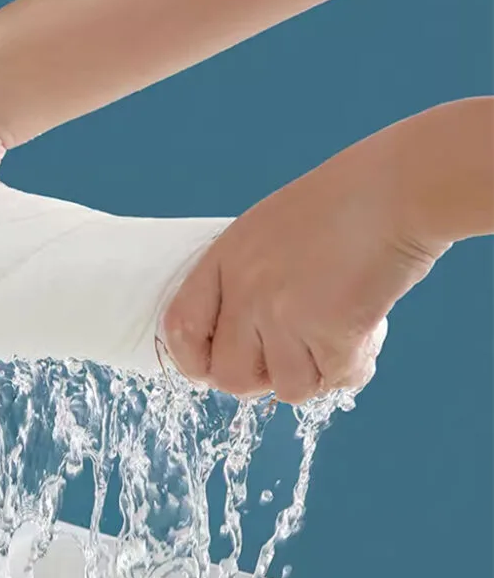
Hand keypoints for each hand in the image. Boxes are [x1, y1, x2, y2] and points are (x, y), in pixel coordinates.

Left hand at [161, 130, 446, 403]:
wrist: (398, 190)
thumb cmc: (343, 205)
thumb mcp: (268, 230)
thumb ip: (245, 282)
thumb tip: (240, 344)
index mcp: (224, 259)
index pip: (180, 330)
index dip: (194, 361)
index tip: (215, 367)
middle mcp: (247, 290)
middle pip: (228, 376)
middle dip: (260, 379)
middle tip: (292, 355)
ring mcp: (285, 313)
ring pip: (286, 388)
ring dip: (315, 372)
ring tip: (337, 333)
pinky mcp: (330, 331)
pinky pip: (333, 380)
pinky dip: (353, 367)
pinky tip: (364, 334)